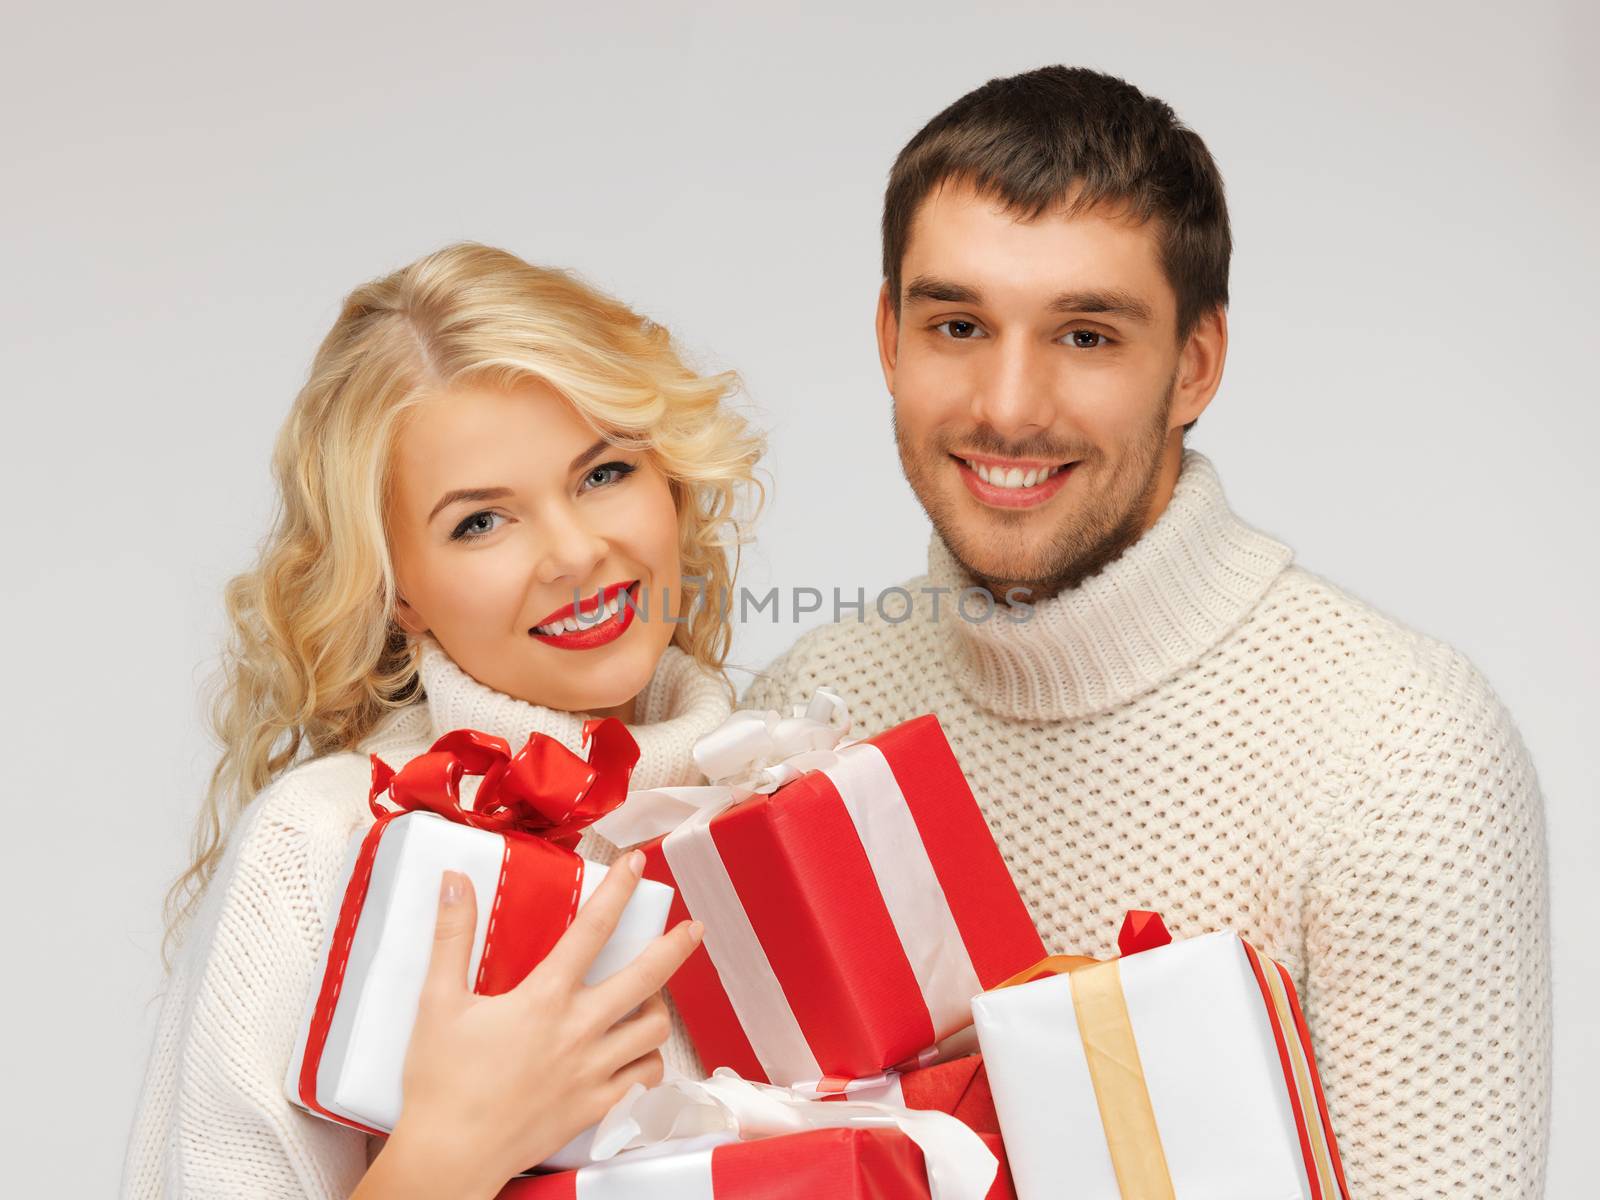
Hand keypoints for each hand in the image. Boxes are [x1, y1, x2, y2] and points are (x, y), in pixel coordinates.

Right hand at [352, 850, 701, 1199]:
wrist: (450, 1156)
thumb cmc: (441, 1084)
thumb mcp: (438, 1002)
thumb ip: (452, 937)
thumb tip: (455, 883)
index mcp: (545, 999)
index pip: (592, 930)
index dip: (619, 891)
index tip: (637, 864)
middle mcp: (579, 1031)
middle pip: (646, 978)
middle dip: (675, 948)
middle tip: (693, 929)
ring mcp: (593, 1072)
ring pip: (653, 1031)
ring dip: (659, 1008)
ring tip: (652, 996)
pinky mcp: (595, 1107)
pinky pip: (644, 1080)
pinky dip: (648, 1061)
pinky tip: (639, 1053)